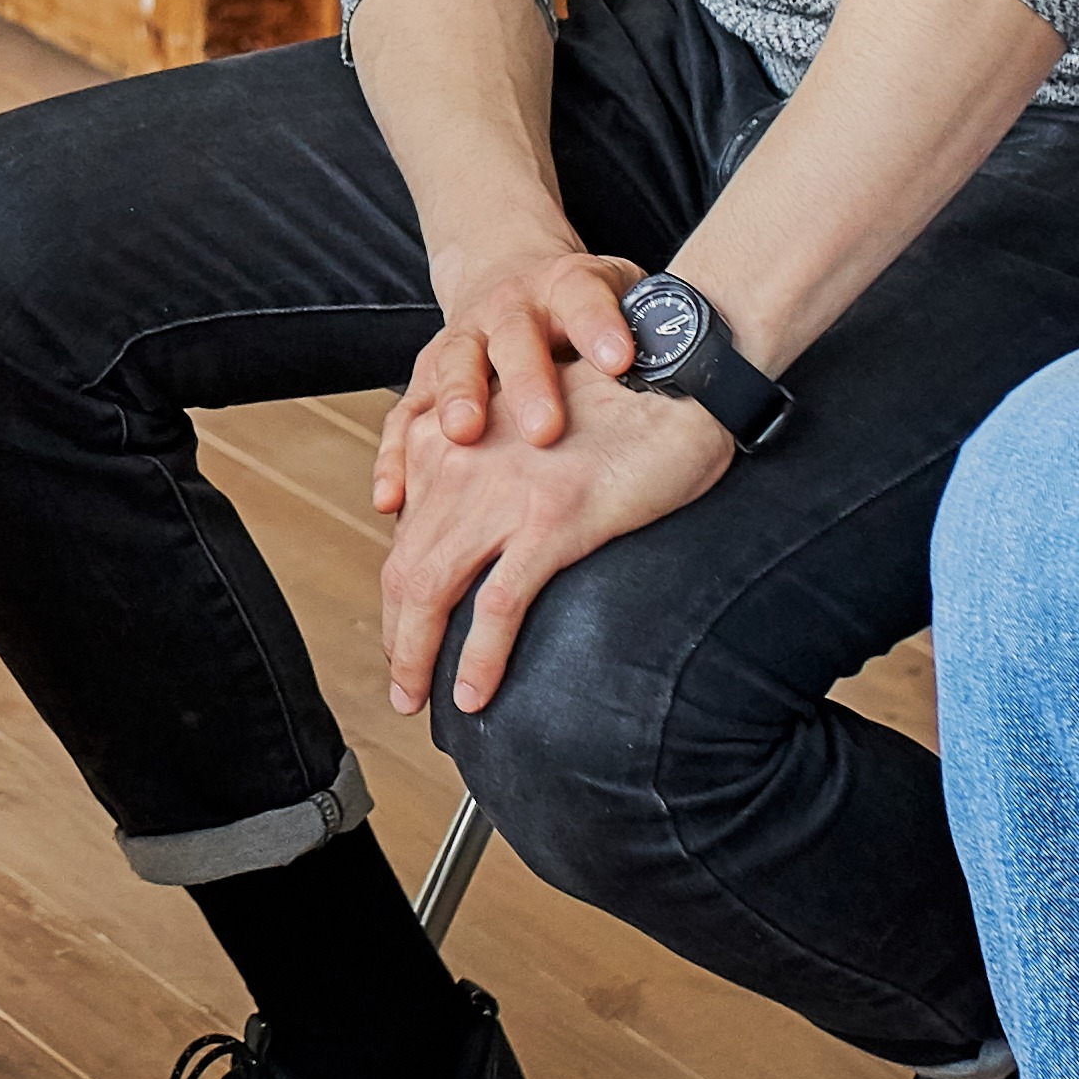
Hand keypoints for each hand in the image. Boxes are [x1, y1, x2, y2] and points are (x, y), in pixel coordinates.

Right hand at [376, 238, 639, 506]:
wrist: (511, 276)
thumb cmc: (587, 306)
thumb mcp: (627, 297)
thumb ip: (651, 328)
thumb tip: (698, 365)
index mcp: (565, 287)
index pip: (585, 300)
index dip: (600, 328)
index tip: (621, 360)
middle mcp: (507, 309)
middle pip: (514, 341)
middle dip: (527, 384)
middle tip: (545, 429)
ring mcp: (461, 340)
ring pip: (453, 369)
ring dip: (455, 404)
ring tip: (462, 438)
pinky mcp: (426, 378)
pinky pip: (404, 417)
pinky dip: (395, 457)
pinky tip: (393, 498)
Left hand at [378, 349, 736, 716]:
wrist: (681, 376)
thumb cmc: (618, 404)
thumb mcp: (529, 424)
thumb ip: (490, 467)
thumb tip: (475, 537)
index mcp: (449, 435)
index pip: (405, 532)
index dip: (400, 593)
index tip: (408, 633)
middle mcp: (458, 459)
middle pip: (405, 568)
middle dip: (397, 637)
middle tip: (403, 687)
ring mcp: (502, 492)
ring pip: (433, 590)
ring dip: (418, 657)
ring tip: (419, 701)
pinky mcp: (551, 520)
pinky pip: (497, 607)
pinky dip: (478, 659)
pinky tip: (472, 695)